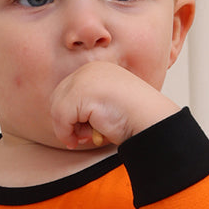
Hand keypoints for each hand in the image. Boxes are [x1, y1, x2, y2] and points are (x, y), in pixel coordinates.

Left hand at [49, 61, 178, 149]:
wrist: (150, 119)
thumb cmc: (135, 118)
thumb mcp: (108, 105)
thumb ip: (88, 105)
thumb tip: (64, 120)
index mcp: (96, 70)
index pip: (68, 92)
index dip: (69, 115)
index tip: (81, 132)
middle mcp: (88, 70)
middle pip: (58, 98)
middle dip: (66, 121)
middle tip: (79, 138)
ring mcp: (84, 79)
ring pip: (57, 108)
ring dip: (68, 129)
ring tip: (87, 136)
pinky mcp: (81, 93)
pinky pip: (61, 117)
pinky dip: (68, 133)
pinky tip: (86, 137)